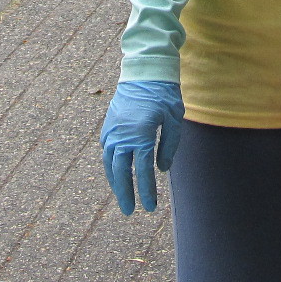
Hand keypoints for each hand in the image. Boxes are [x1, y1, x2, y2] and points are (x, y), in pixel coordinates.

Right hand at [100, 80, 183, 214]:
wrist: (145, 70)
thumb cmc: (164, 93)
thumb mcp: (173, 120)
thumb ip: (168, 146)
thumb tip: (161, 170)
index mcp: (141, 134)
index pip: (143, 170)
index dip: (146, 190)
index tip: (150, 206)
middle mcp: (122, 134)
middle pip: (121, 170)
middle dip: (126, 192)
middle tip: (130, 211)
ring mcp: (113, 128)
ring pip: (110, 162)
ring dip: (115, 181)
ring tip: (122, 196)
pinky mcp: (109, 123)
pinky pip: (107, 149)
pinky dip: (110, 164)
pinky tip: (115, 172)